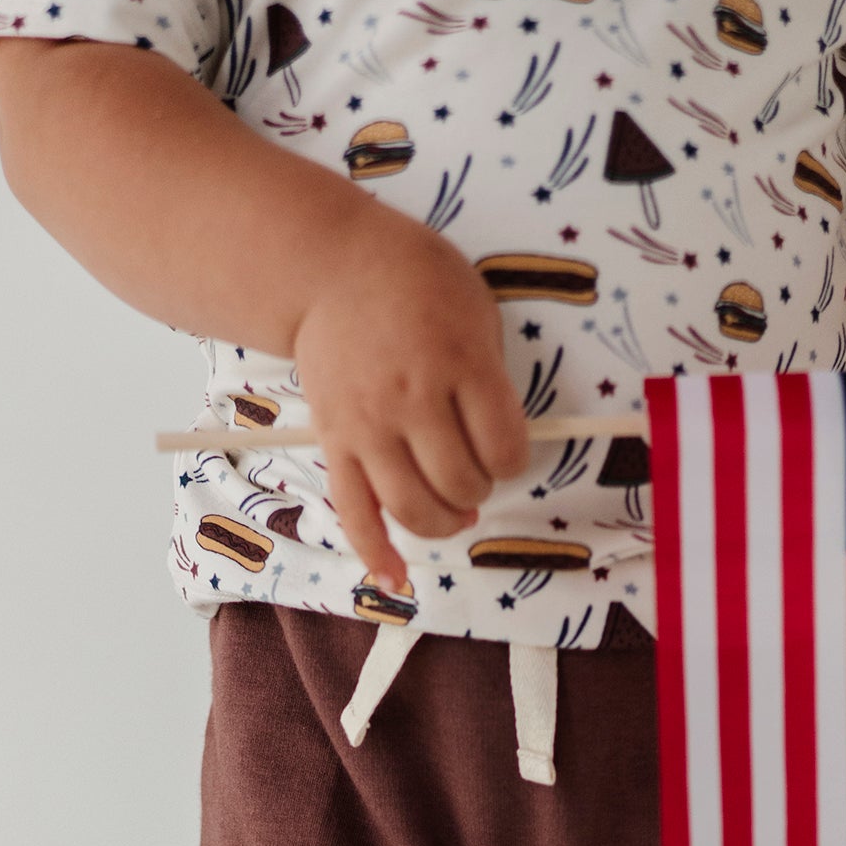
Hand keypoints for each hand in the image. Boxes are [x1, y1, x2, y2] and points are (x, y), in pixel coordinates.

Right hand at [292, 194, 529, 590]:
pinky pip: (355, 513)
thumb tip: (498, 442)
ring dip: (444, 521)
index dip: (515, 461)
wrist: (331, 264)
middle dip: (480, 488)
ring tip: (453, 509)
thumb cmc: (415, 282)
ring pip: (414, 508)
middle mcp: (412, 400)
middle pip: (461, 482)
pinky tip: (396, 581)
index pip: (505, 448)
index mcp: (460, 363)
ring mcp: (369, 426)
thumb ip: (491, 374)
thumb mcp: (476, 308)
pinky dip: (376, 554)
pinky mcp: (335, 442)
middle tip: (475, 470)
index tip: (506, 450)